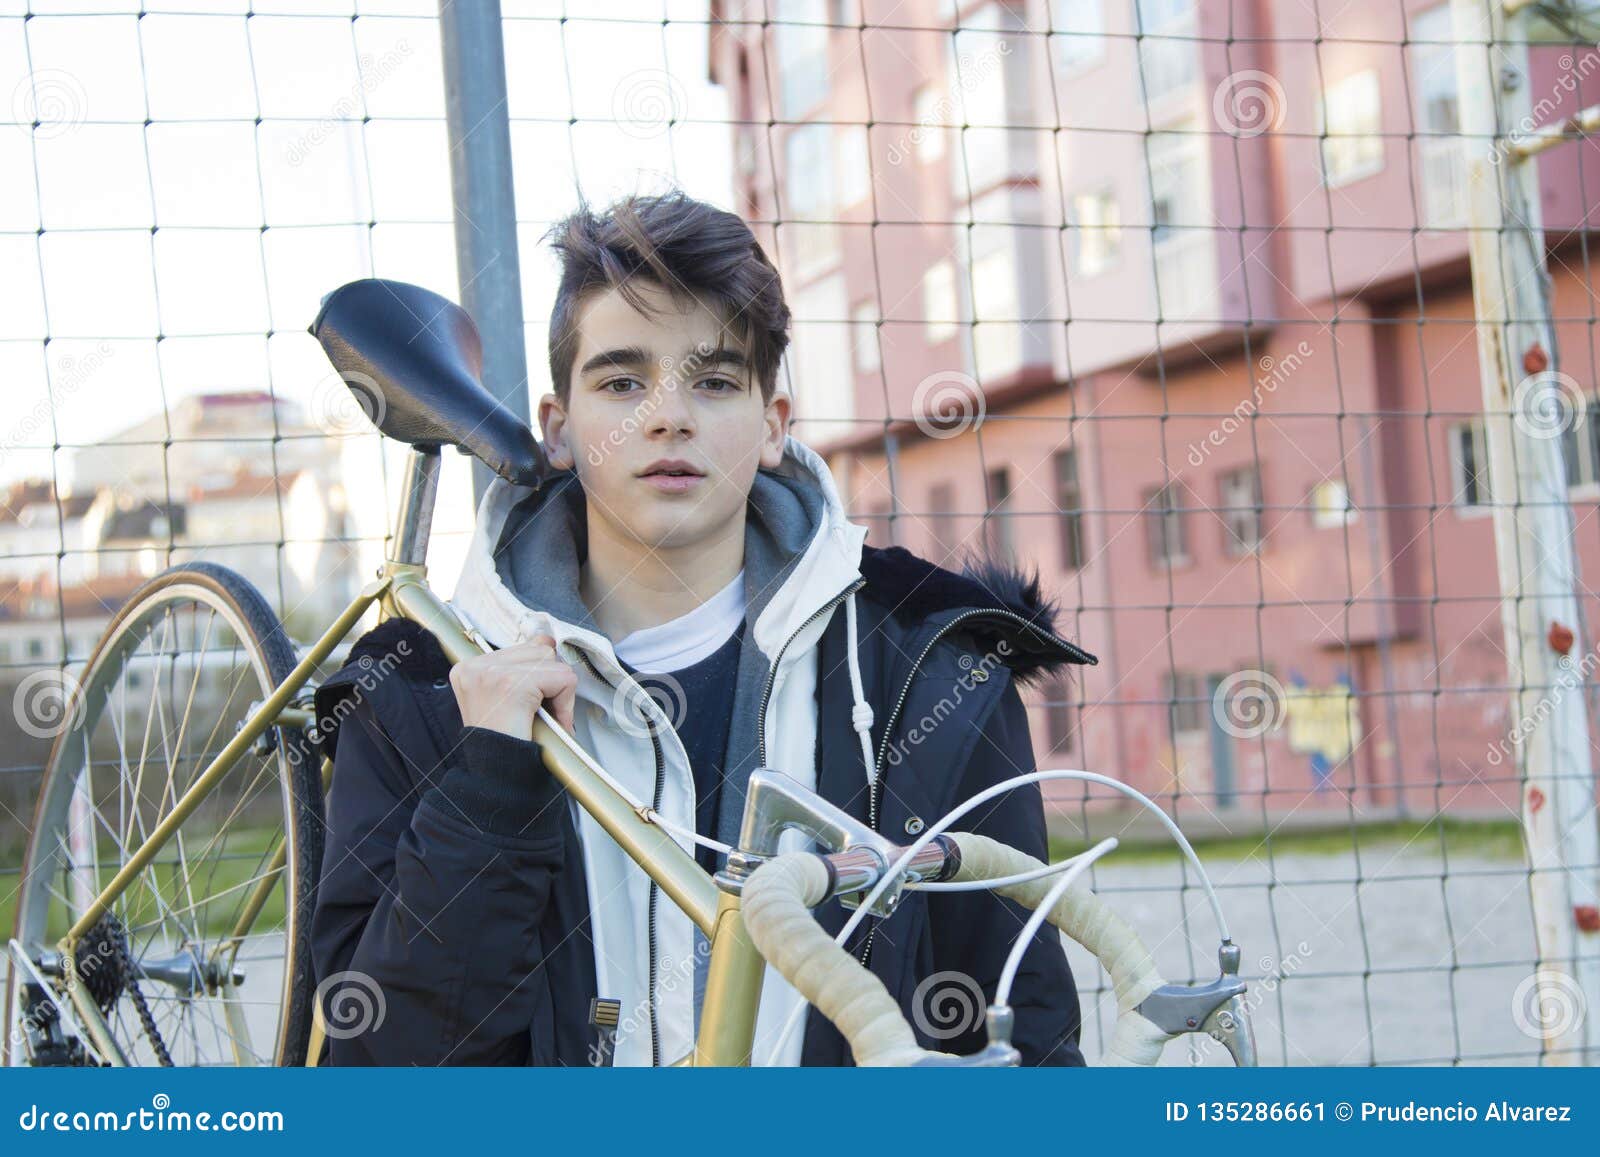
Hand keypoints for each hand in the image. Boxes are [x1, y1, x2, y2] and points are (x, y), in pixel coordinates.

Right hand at [447, 633, 577, 740]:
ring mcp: (491, 672)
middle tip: (539, 714)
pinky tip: (550, 722)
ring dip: (558, 692)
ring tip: (542, 718)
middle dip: (549, 682)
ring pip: (551, 659)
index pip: (525, 646)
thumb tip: (546, 639)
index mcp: (468, 667)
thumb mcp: (506, 699)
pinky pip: (562, 678)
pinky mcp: (512, 683)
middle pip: (539, 649)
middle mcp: (474, 666)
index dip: (539, 676)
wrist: (497, 777)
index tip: (529, 705)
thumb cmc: (507, 742)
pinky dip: (565, 703)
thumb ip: (521, 667)